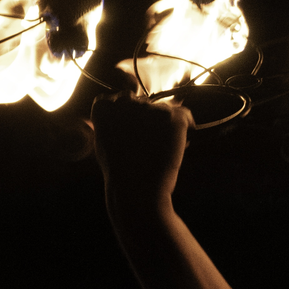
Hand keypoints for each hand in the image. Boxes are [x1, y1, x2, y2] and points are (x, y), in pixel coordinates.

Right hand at [91, 92, 191, 211]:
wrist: (136, 188)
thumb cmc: (118, 170)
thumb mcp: (103, 141)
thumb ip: (112, 121)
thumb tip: (122, 107)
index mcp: (103, 106)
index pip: (120, 99)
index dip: (128, 118)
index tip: (128, 136)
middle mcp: (125, 100)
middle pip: (142, 103)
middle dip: (146, 119)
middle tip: (145, 145)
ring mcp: (149, 107)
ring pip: (163, 110)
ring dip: (163, 125)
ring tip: (157, 151)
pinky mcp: (172, 116)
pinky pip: (184, 115)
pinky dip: (184, 129)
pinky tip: (175, 146)